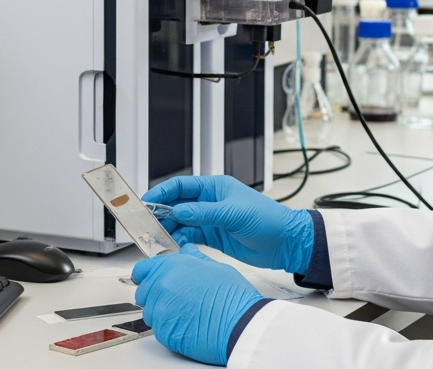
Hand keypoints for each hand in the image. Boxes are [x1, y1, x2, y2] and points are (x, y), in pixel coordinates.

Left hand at [132, 244, 265, 365]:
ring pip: (150, 312)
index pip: (142, 269)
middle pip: (143, 292)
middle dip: (155, 295)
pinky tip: (187, 324)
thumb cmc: (232, 297)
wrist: (239, 323)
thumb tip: (188, 250)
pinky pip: (158, 329)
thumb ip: (194, 258)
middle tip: (175, 300)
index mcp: (171, 266)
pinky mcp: (163, 331)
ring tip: (185, 313)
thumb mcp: (215, 267)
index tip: (150, 280)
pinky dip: (169, 328)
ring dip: (162, 313)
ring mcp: (160, 309)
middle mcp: (161, 286)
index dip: (146, 275)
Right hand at [143, 175, 313, 274]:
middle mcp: (210, 202)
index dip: (162, 193)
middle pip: (177, 205)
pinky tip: (175, 247)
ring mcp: (211, 220)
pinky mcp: (213, 237)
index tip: (147, 202)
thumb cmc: (268, 219)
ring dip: (170, 230)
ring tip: (158, 239)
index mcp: (215, 187)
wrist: (286, 243)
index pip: (181, 186)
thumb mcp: (234, 213)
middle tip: (147, 224)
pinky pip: (190, 237)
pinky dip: (180, 242)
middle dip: (161, 214)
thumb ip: (204, 213)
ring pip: (182, 222)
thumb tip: (178, 211)